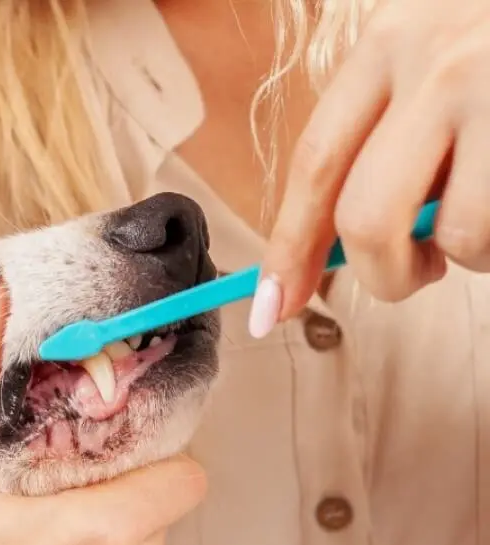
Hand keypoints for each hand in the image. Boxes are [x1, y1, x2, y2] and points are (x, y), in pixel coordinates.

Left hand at [253, 0, 489, 335]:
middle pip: (366, 218)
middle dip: (385, 274)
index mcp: (391, 41)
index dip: (290, 248)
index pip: (315, 164)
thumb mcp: (439, 48)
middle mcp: (441, 62)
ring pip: (459, 235)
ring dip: (475, 255)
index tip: (273, 307)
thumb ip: (393, 128)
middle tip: (418, 274)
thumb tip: (337, 246)